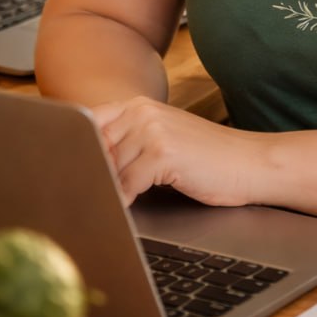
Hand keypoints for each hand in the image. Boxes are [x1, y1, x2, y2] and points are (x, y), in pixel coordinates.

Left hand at [92, 97, 264, 207]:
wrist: (250, 163)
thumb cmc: (208, 159)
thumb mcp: (164, 140)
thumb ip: (128, 144)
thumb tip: (84, 167)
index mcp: (139, 106)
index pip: (88, 125)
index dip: (76, 151)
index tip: (66, 173)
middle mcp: (142, 112)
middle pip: (94, 150)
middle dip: (89, 176)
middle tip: (80, 199)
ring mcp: (152, 130)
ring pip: (109, 170)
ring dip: (107, 192)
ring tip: (106, 207)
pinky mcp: (162, 153)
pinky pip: (126, 185)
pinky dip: (123, 202)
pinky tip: (130, 210)